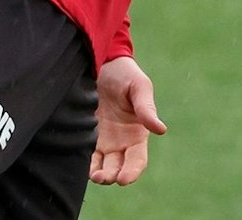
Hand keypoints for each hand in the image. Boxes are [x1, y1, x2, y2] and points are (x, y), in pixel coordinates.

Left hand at [90, 56, 166, 185]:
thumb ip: (146, 108)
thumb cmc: (125, 74)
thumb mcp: (139, 87)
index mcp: (137, 132)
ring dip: (99, 175)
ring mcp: (103, 140)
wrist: (100, 63)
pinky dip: (84, 164)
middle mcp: (121, 141)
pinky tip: (80, 165)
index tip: (124, 179)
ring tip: (94, 175)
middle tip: (103, 177)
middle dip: (112, 176)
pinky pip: (86, 155)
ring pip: (102, 166)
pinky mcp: (86, 135)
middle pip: (118, 168)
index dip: (132, 172)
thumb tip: (161, 130)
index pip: (137, 160)